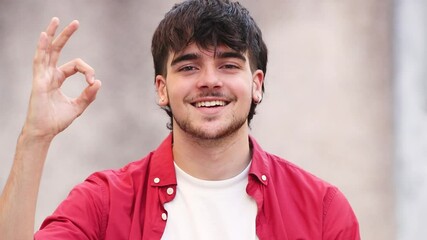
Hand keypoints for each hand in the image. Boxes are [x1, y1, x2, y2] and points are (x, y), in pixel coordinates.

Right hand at [23, 17, 100, 139]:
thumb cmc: (57, 121)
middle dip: (65, 35)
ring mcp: (42, 76)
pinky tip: (44, 35)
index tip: (93, 82)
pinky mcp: (38, 82)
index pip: (75, 65)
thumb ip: (88, 95)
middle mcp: (49, 74)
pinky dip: (41, 48)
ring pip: (47, 51)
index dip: (87, 70)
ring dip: (52, 35)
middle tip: (76, 22)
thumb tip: (99, 83)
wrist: (45, 132)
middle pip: (57, 50)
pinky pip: (39, 61)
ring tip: (57, 20)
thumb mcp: (78, 107)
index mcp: (57, 79)